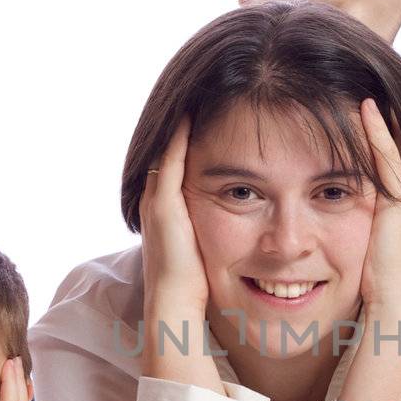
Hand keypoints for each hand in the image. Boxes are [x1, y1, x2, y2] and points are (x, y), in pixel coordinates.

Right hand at [140, 116, 209, 319]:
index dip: (184, 145)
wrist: (175, 303)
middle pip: (166, 153)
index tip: (201, 120)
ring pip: (166, 151)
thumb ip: (214, 236)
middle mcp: (155, 202)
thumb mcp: (207, 252)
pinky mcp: (164, 204)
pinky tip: (190, 114)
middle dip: (179, 127)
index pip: (174, 168)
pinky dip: (179, 136)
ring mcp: (157, 201)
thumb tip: (245, 234)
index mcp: (165, 213)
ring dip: (178, 125)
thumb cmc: (195, 287)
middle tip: (195, 97)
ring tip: (193, 97)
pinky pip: (170, 160)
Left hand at [357, 99, 400, 314]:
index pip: (389, 159)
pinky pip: (387, 157)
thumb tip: (321, 223)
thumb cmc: (374, 285)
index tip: (363, 106)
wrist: (393, 303)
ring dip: (381, 117)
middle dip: (384, 117)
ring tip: (368, 87)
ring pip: (395, 144)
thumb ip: (351, 228)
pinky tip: (367, 108)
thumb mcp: (360, 247)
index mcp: (399, 206)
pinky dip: (379, 132)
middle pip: (397, 145)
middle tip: (370, 85)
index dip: (379, 133)